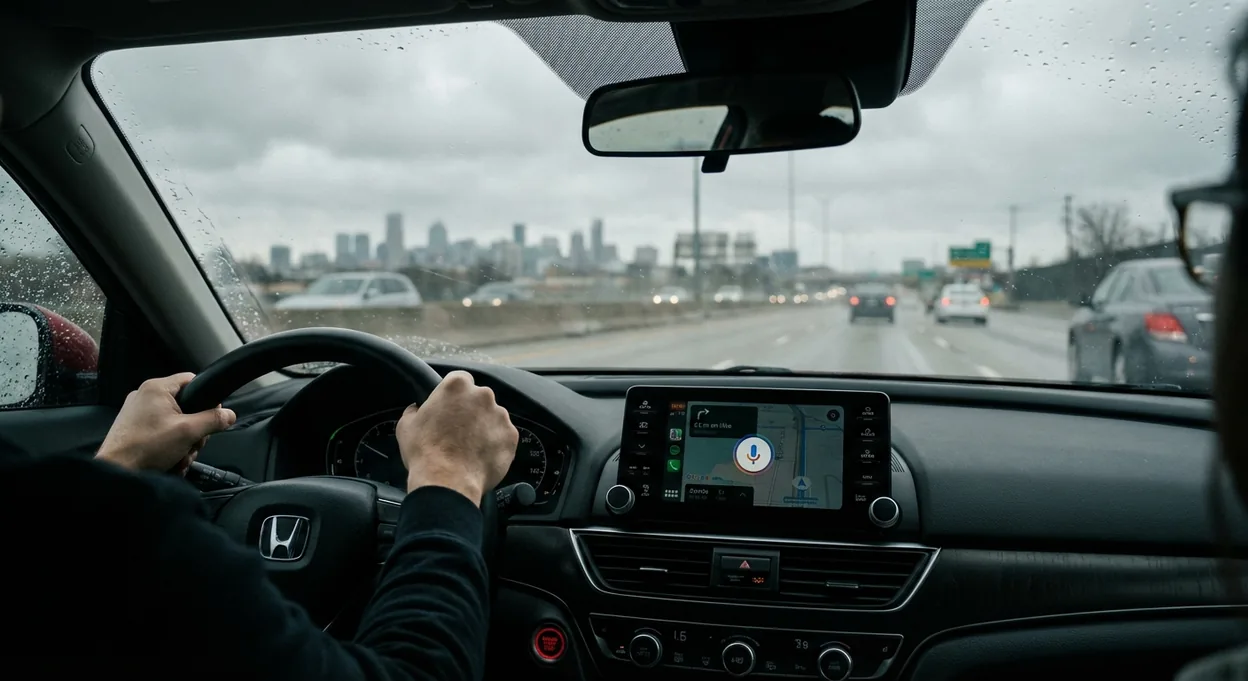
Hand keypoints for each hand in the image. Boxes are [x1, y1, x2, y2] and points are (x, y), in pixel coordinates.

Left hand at [96, 373, 236, 473]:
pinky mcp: (133, 430)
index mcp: (156, 388)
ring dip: (184, 444)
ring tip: (180, 458)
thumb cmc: (147, 447)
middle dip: (194, 430)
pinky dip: (170, 448)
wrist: (116, 472)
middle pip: (186, 407)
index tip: (212, 417)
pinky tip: (171, 461)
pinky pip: (162, 433)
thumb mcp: (188, 432)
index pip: (192, 380)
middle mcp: (145, 396)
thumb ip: (213, 420)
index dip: (207, 398)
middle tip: (193, 445)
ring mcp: (137, 414)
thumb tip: (229, 415)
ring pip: (175, 424)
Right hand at [396, 370, 517, 503]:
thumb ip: (414, 411)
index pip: (461, 379)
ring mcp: (500, 415)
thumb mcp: (406, 426)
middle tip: (460, 431)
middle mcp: (483, 395)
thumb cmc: (424, 451)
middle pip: (480, 398)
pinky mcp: (511, 436)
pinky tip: (482, 457)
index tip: (451, 408)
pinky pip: (504, 436)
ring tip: (471, 448)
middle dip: (472, 411)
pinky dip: (496, 444)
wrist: (447, 481)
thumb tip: (416, 409)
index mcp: (457, 386)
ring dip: (485, 427)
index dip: (455, 395)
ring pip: (494, 417)